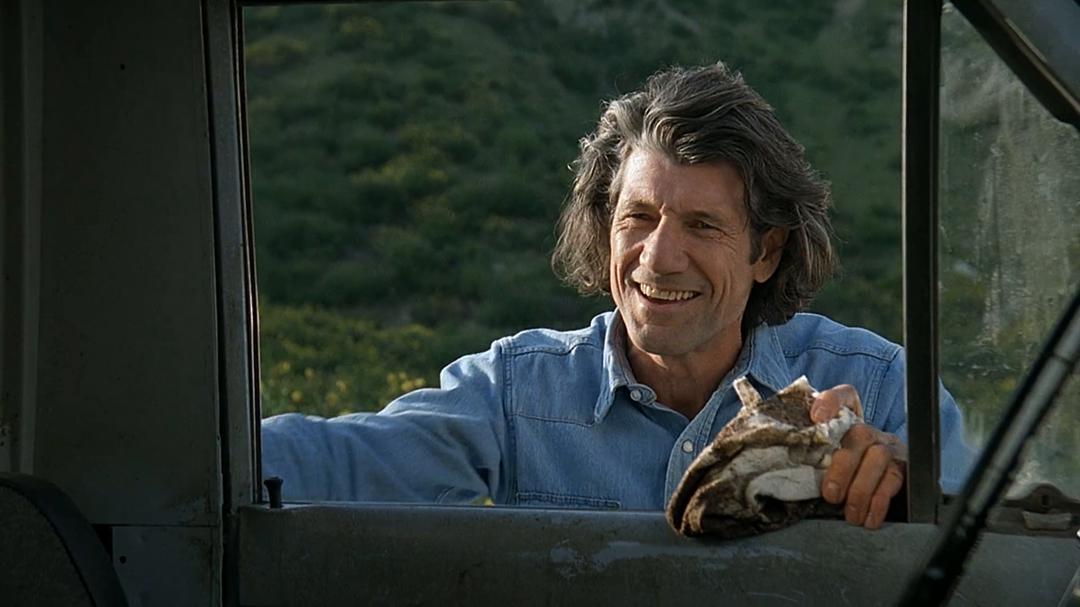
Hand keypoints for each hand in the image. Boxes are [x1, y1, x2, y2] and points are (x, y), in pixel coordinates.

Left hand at [810, 384, 907, 528]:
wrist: (870, 489)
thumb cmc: (836, 471)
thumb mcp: (820, 458)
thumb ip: (805, 451)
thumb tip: (774, 459)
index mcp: (847, 420)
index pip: (844, 396)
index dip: (831, 401)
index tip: (816, 417)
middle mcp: (869, 429)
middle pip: (859, 436)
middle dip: (843, 468)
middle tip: (830, 495)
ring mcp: (888, 447)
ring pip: (879, 458)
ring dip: (862, 489)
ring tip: (850, 514)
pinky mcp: (902, 467)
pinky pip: (894, 480)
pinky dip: (879, 502)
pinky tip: (868, 518)